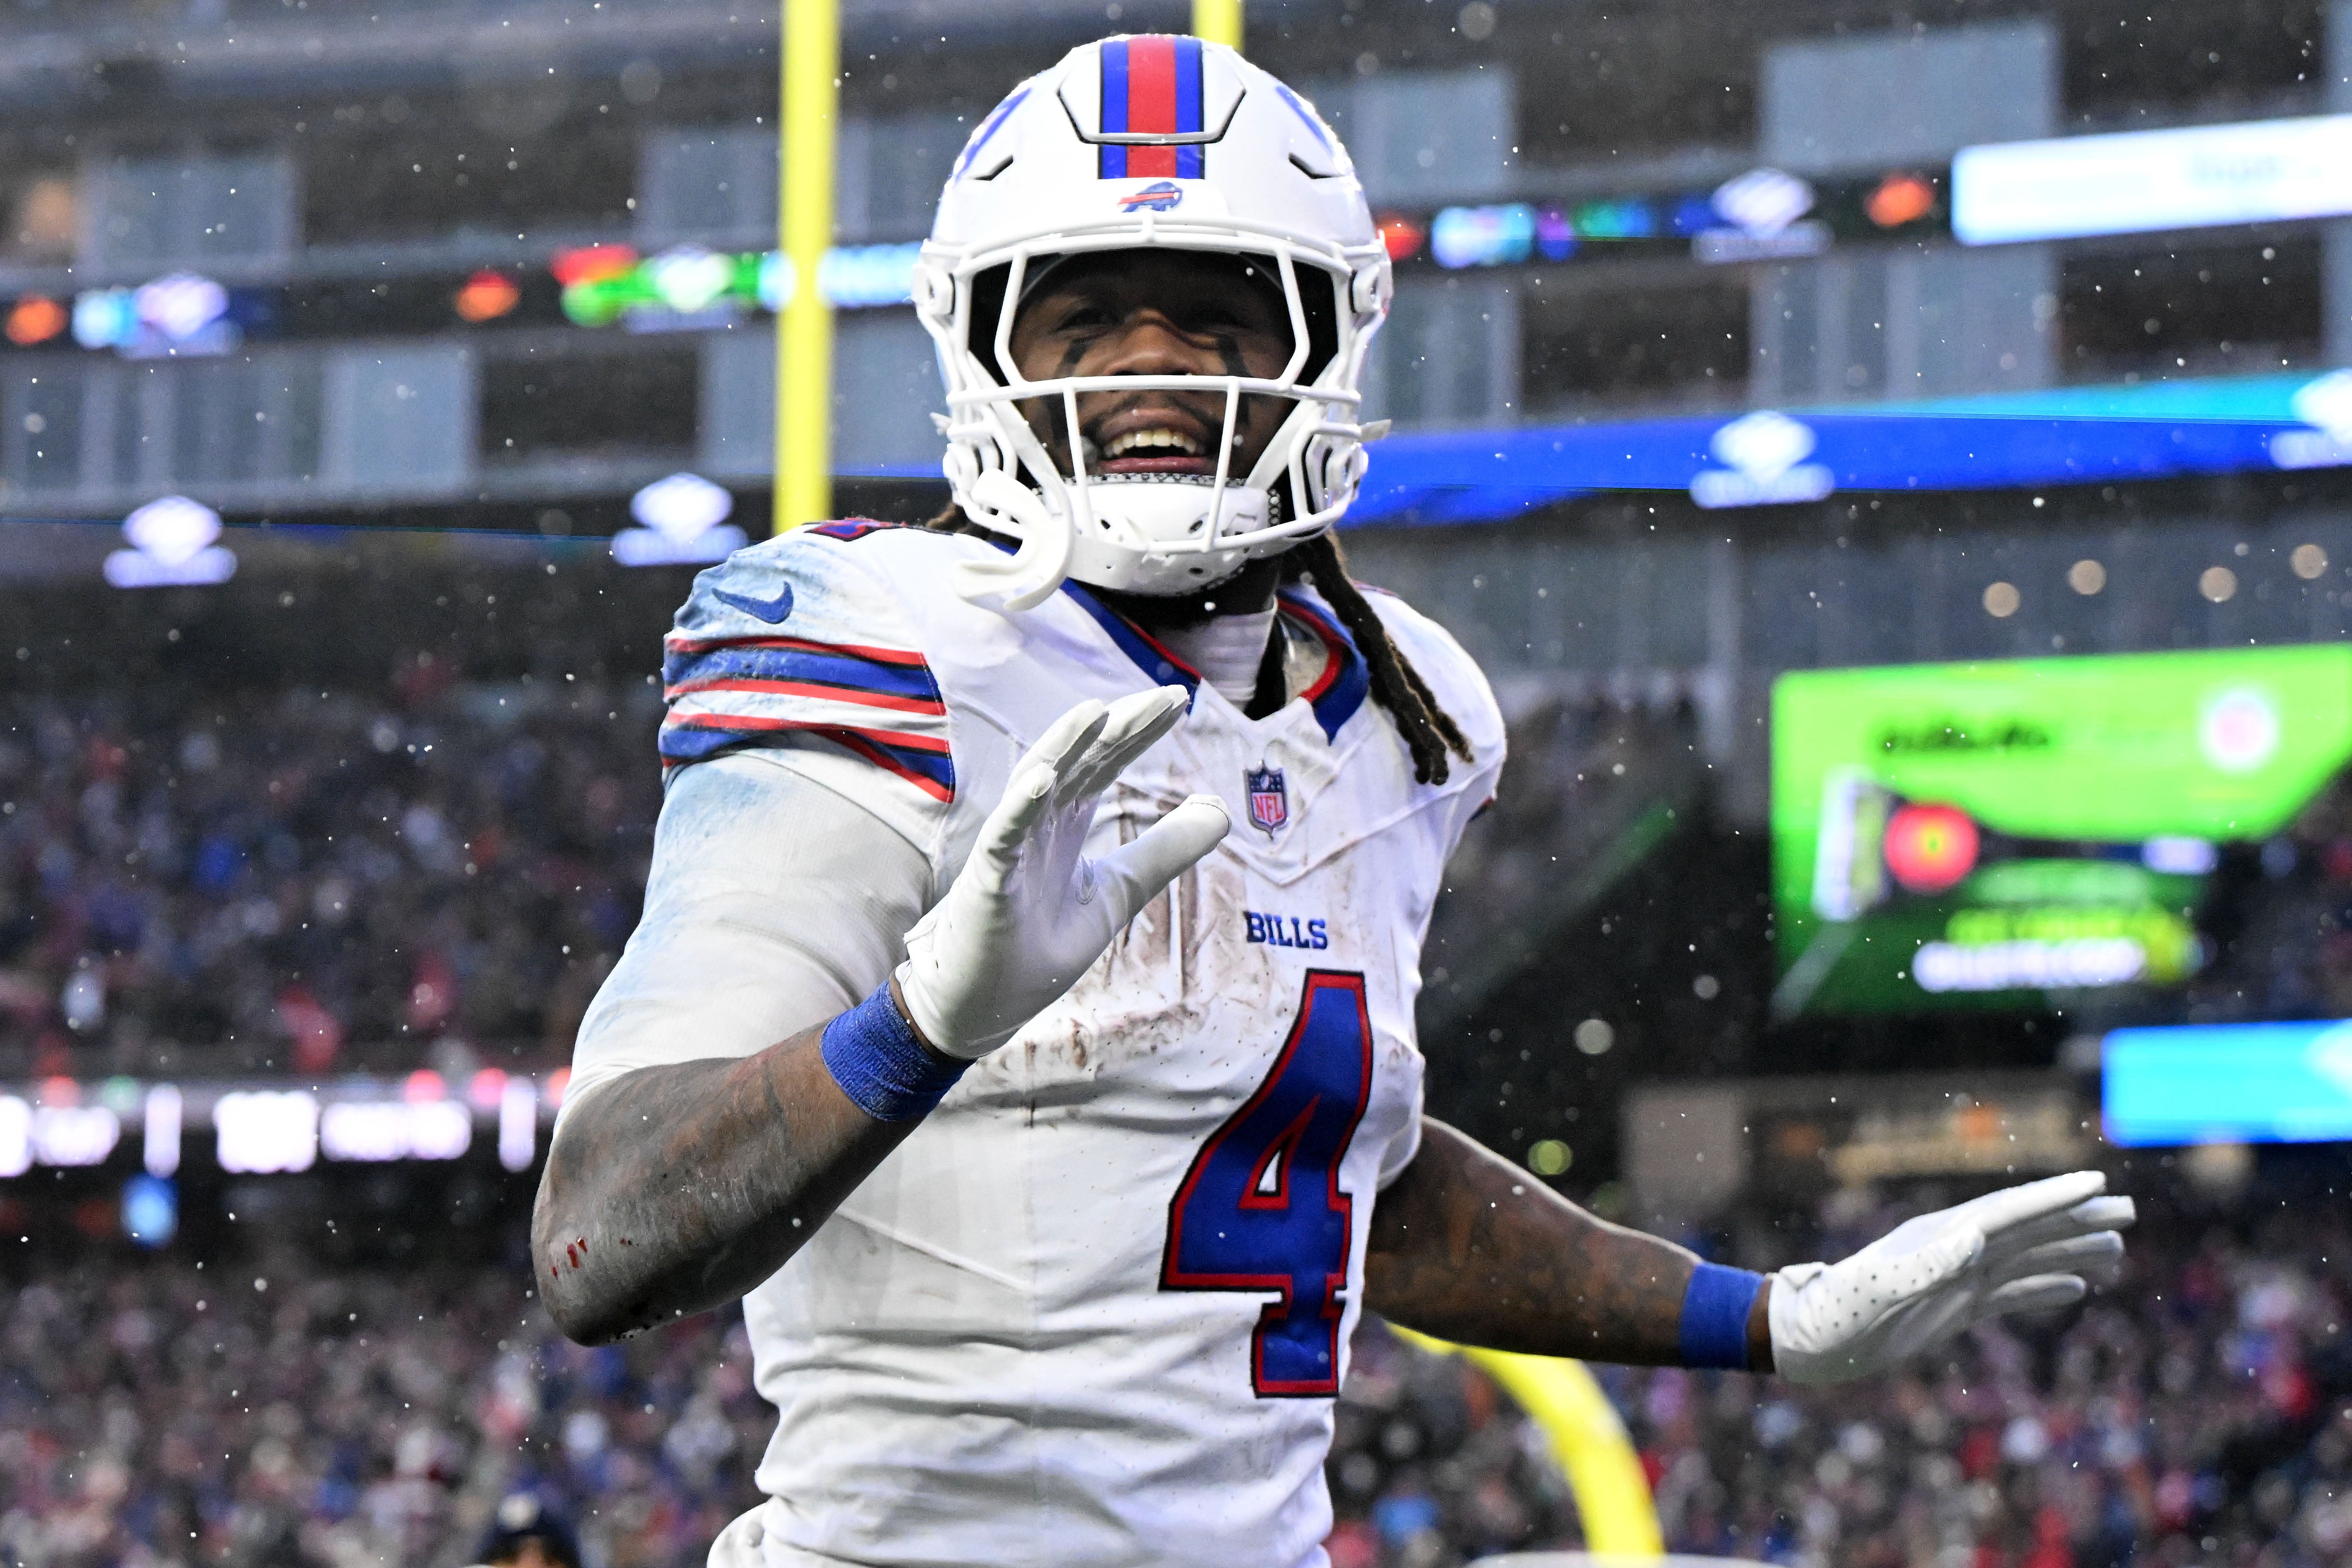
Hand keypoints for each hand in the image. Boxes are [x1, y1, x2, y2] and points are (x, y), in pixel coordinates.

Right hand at [895, 688, 1229, 1057]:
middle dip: (1121, 726)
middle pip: (1081, 760)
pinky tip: (1043, 779)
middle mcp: (1038, 821)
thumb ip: (1167, 850)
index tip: (1180, 700)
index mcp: (1067, 818)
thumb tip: (1221, 810)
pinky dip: (1020, 807)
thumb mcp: (1123, 889)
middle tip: (1166, 696)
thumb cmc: (1045, 942)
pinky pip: (1003, 837)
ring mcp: (1011, 847)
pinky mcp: (988, 882)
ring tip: (1097, 710)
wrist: (991, 1001)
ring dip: (1063, 745)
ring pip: (1035, 781)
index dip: (1139, 731)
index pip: (1106, 761)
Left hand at [1768, 1170, 2133, 1384]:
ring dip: (2070, 1249)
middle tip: (2129, 1209)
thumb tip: (1974, 1238)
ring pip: (2027, 1256)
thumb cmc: (1834, 1312)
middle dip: (2076, 1218)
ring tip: (2117, 1246)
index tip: (2096, 1184)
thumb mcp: (1876, 1288)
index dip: (2052, 1199)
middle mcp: (1953, 1249)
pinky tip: (2076, 1286)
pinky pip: (2010, 1292)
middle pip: (2028, 1227)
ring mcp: (1957, 1277)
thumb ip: (1924, 1265)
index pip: (2007, 1211)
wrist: (1808, 1338)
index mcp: (1939, 1236)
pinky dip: (2043, 1287)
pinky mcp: (1954, 1306)